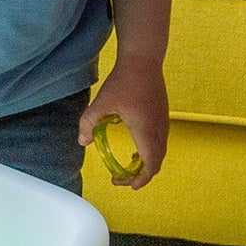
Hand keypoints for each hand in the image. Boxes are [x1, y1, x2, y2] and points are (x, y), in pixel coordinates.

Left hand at [80, 59, 168, 189]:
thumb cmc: (123, 81)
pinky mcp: (163, 115)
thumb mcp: (100, 103)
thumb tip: (82, 142)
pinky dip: (150, 151)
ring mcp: (163, 121)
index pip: (150, 164)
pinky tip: (136, 148)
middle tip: (122, 178)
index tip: (128, 185)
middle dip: (141, 174)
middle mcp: (159, 129)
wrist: (143, 60)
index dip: (141, 179)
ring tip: (128, 167)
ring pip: (160, 151)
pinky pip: (160, 141)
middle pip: (156, 161)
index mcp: (145, 130)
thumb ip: (89, 123)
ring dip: (146, 163)